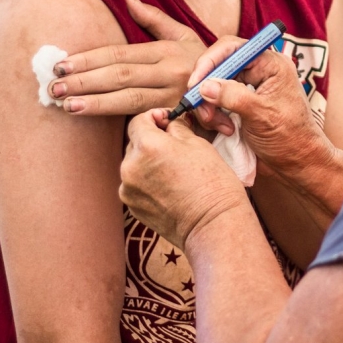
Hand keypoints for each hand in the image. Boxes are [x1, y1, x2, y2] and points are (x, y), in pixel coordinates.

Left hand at [51, 0, 204, 115]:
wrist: (237, 91)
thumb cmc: (202, 62)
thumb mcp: (183, 35)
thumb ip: (153, 18)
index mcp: (167, 50)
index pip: (120, 54)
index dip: (89, 59)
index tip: (62, 64)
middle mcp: (171, 73)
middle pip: (120, 76)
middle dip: (84, 81)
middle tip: (54, 86)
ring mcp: (175, 98)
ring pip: (129, 100)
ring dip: (96, 103)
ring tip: (66, 105)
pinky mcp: (179, 119)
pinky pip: (145, 121)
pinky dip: (120, 124)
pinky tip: (99, 124)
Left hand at [119, 109, 251, 250]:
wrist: (214, 224)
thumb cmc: (212, 183)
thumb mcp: (198, 144)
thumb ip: (176, 128)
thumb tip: (168, 123)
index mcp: (147, 146)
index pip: (139, 121)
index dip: (155, 117)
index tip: (168, 122)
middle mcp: (130, 167)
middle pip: (135, 143)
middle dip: (153, 141)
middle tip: (176, 148)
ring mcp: (128, 189)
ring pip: (135, 165)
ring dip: (149, 162)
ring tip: (174, 171)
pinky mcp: (132, 207)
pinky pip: (136, 185)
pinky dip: (148, 181)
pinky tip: (170, 187)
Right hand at [188, 37, 333, 176]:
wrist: (298, 162)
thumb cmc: (290, 137)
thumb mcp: (261, 115)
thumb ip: (233, 97)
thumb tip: (205, 86)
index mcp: (271, 64)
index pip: (233, 48)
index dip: (210, 61)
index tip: (196, 82)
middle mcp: (259, 70)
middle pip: (220, 66)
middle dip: (207, 89)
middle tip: (200, 109)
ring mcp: (249, 87)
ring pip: (215, 85)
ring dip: (210, 106)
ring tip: (220, 126)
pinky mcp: (240, 103)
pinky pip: (217, 101)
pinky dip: (215, 115)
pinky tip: (226, 130)